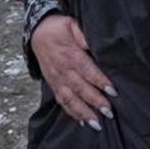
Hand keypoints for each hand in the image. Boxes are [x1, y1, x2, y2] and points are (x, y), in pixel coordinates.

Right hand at [31, 14, 116, 128]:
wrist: (37, 32)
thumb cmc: (58, 27)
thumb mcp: (72, 24)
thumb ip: (83, 35)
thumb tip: (92, 45)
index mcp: (71, 54)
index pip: (88, 70)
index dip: (100, 81)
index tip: (112, 91)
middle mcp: (63, 70)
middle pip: (80, 88)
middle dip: (95, 101)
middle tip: (109, 112)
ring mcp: (57, 79)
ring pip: (70, 99)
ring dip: (83, 112)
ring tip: (96, 124)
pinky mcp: (53, 84)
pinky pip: (61, 101)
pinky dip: (71, 112)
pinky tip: (81, 122)